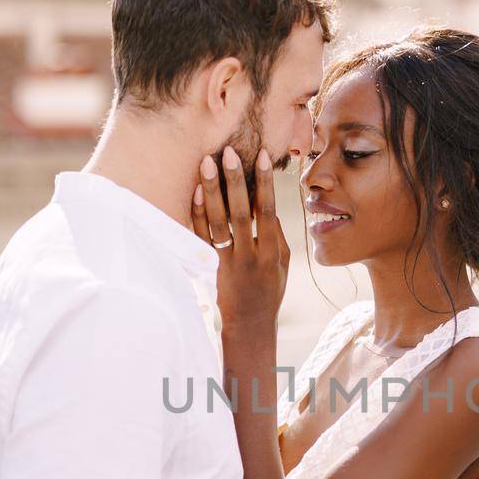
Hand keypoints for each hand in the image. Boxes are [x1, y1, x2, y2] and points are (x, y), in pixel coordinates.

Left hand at [192, 145, 289, 333]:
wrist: (249, 325)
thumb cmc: (269, 290)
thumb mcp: (282, 265)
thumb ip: (276, 235)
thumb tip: (268, 205)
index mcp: (272, 252)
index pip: (268, 211)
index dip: (265, 182)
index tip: (261, 156)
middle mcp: (250, 255)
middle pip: (242, 213)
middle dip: (236, 181)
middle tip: (229, 152)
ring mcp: (228, 262)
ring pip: (218, 222)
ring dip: (213, 191)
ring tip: (207, 163)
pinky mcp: (209, 267)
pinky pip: (201, 237)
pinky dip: (197, 213)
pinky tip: (195, 191)